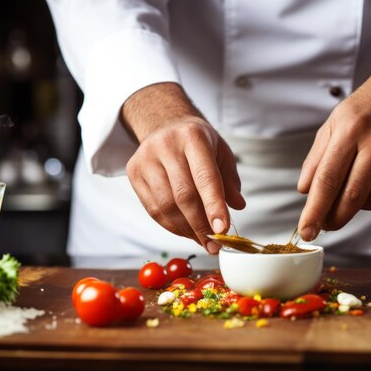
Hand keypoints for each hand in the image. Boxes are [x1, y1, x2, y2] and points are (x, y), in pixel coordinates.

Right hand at [122, 83, 244, 253]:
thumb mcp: (220, 152)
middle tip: (215, 245)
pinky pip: (153, 210)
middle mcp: (166, 146)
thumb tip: (237, 206)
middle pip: (184, 196)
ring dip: (187, 230)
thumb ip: (229, 180)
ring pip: (166, 206)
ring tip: (202, 240)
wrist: (165, 125)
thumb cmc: (197, 142)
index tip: (223, 229)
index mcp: (193, 137)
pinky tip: (186, 231)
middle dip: (201, 225)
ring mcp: (146, 159)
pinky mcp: (133, 173)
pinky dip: (171, 226)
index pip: (205, 177)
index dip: (214, 205)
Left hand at [297, 28, 370, 240]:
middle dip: (335, 218)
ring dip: (360, 206)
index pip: (328, 179)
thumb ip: (316, 159)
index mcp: (350, 130)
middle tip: (324, 225)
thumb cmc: (364, 109)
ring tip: (352, 192)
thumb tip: (305, 192)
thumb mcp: (332, 125)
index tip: (306, 231)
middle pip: (353, 196)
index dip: (315, 210)